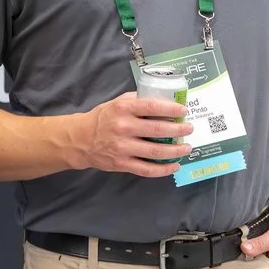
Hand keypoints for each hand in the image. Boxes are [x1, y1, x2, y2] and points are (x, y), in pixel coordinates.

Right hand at [66, 93, 190, 177]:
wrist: (80, 140)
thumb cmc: (102, 118)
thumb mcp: (117, 103)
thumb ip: (137, 100)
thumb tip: (163, 99)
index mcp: (123, 109)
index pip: (152, 107)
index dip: (171, 109)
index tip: (183, 110)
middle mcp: (123, 127)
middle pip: (158, 130)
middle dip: (179, 130)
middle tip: (189, 129)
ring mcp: (123, 148)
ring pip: (155, 151)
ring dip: (175, 150)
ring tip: (187, 148)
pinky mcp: (122, 164)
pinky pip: (147, 169)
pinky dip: (163, 169)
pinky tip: (174, 165)